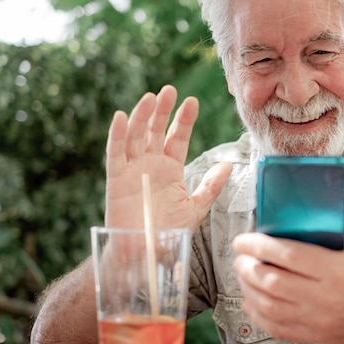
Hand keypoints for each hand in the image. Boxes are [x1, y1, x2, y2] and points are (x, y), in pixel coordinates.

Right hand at [105, 85, 231, 229]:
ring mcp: (132, 169)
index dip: (183, 120)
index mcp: (170, 168)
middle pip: (155, 130)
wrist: (145, 252)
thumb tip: (228, 165)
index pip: (177, 137)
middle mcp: (151, 164)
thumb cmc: (169, 231)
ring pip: (135, 136)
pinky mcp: (116, 178)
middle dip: (163, 110)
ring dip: (141, 116)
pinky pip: (115, 153)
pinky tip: (121, 116)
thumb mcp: (196, 207)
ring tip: (151, 98)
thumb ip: (210, 185)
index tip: (193, 101)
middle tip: (171, 90)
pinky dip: (117, 135)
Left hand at [232, 192, 343, 343]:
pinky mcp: (314, 335)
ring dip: (248, 289)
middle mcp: (325, 297)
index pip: (289, 256)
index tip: (244, 239)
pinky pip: (276, 327)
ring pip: (269, 305)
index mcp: (338, 271)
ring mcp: (317, 319)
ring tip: (243, 273)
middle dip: (248, 267)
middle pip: (272, 282)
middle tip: (240, 255)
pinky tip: (252, 300)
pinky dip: (258, 314)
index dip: (261, 246)